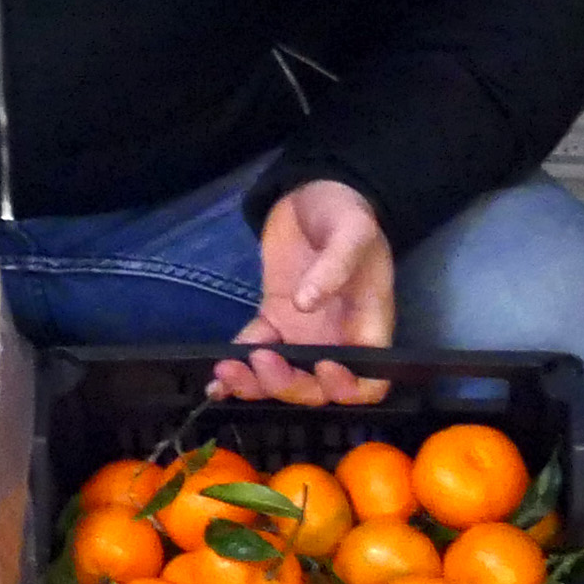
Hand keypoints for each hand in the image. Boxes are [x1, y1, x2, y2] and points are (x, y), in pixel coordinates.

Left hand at [212, 180, 395, 408]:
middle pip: (317, 389)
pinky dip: (237, 367)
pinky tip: (216, 377)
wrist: (313, 194)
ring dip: (256, 384)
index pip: (367, 382)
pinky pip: (255, 351)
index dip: (346, 388)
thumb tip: (306, 303)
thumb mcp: (352, 231)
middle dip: (290, 386)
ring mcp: (301, 334)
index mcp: (367, 327)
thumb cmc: (345, 213)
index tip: (322, 368)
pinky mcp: (273, 321)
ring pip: (282, 378)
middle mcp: (336, 340)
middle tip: (262, 363)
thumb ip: (335, 266)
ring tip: (229, 373)